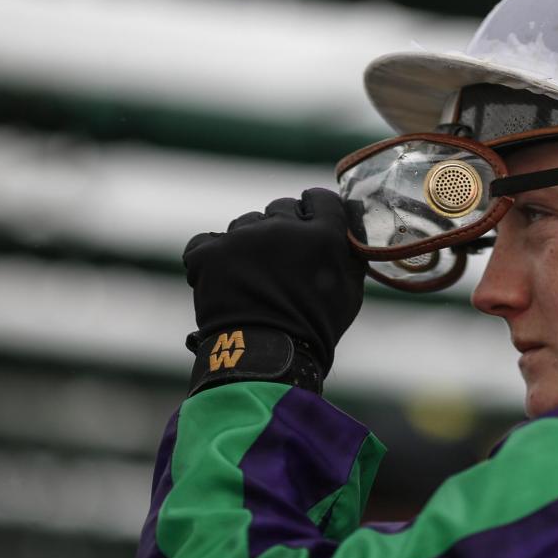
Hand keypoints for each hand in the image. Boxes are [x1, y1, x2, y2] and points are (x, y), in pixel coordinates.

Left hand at [183, 188, 365, 392]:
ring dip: (249, 244)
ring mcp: (243, 238)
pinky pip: (207, 242)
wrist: (265, 359)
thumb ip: (348, 253)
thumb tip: (345, 229)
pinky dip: (212, 259)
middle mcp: (283, 227)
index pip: (319, 197)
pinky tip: (224, 281)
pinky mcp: (209, 252)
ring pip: (245, 224)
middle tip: (280, 262)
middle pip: (280, 207)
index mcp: (323, 234)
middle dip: (281, 229)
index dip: (313, 210)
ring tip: (252, 279)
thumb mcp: (351, 292)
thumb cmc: (315, 329)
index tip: (310, 225)